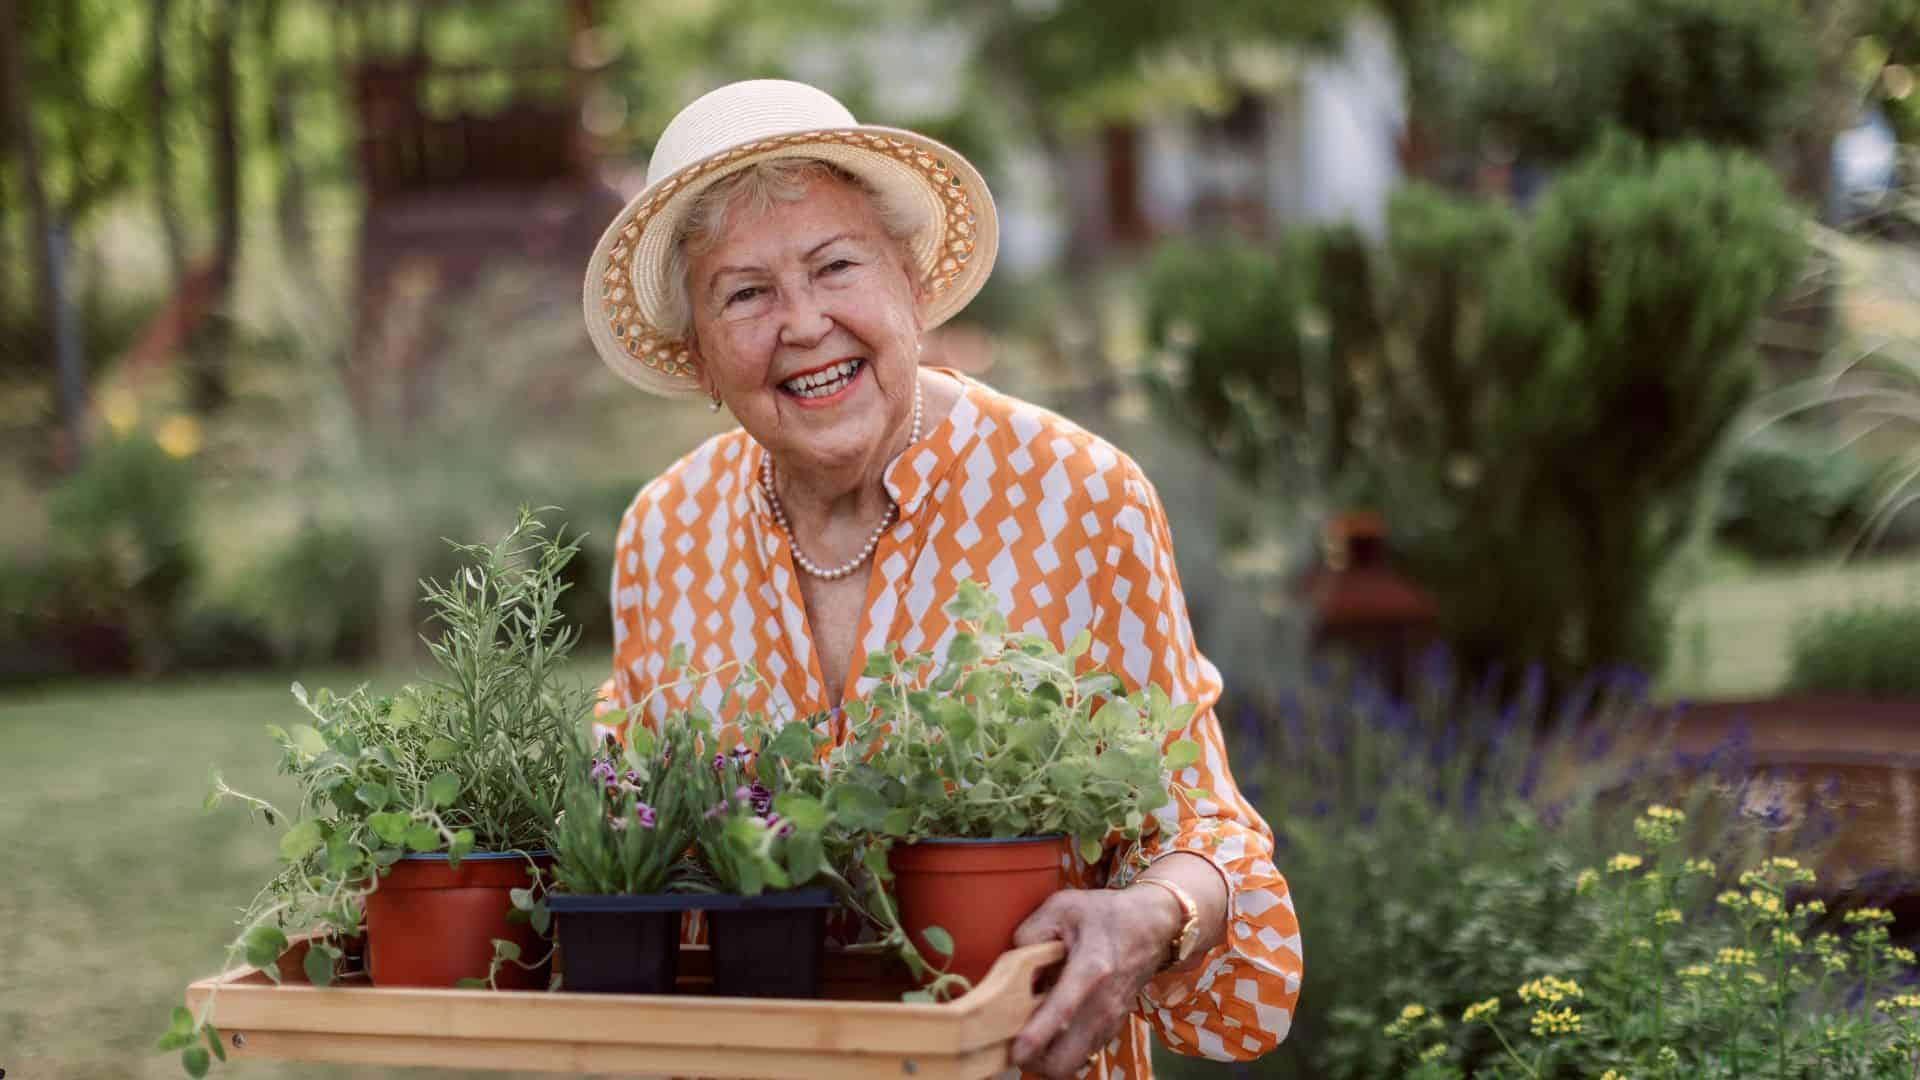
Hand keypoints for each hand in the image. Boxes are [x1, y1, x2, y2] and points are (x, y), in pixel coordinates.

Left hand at [1006, 887, 1179, 1078]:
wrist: (1152, 925)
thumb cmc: (1105, 914)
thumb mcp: (1061, 908)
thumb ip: (1029, 935)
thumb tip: (1010, 969)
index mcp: (1090, 968)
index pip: (1062, 1012)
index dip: (1036, 1036)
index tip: (1015, 1052)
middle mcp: (1103, 1003)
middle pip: (1066, 1059)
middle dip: (1035, 1061)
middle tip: (1012, 1043)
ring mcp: (1110, 1020)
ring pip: (1072, 1063)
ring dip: (1046, 1058)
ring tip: (1029, 1035)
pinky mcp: (1112, 1028)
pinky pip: (1083, 1054)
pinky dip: (1062, 1051)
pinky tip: (1050, 1028)